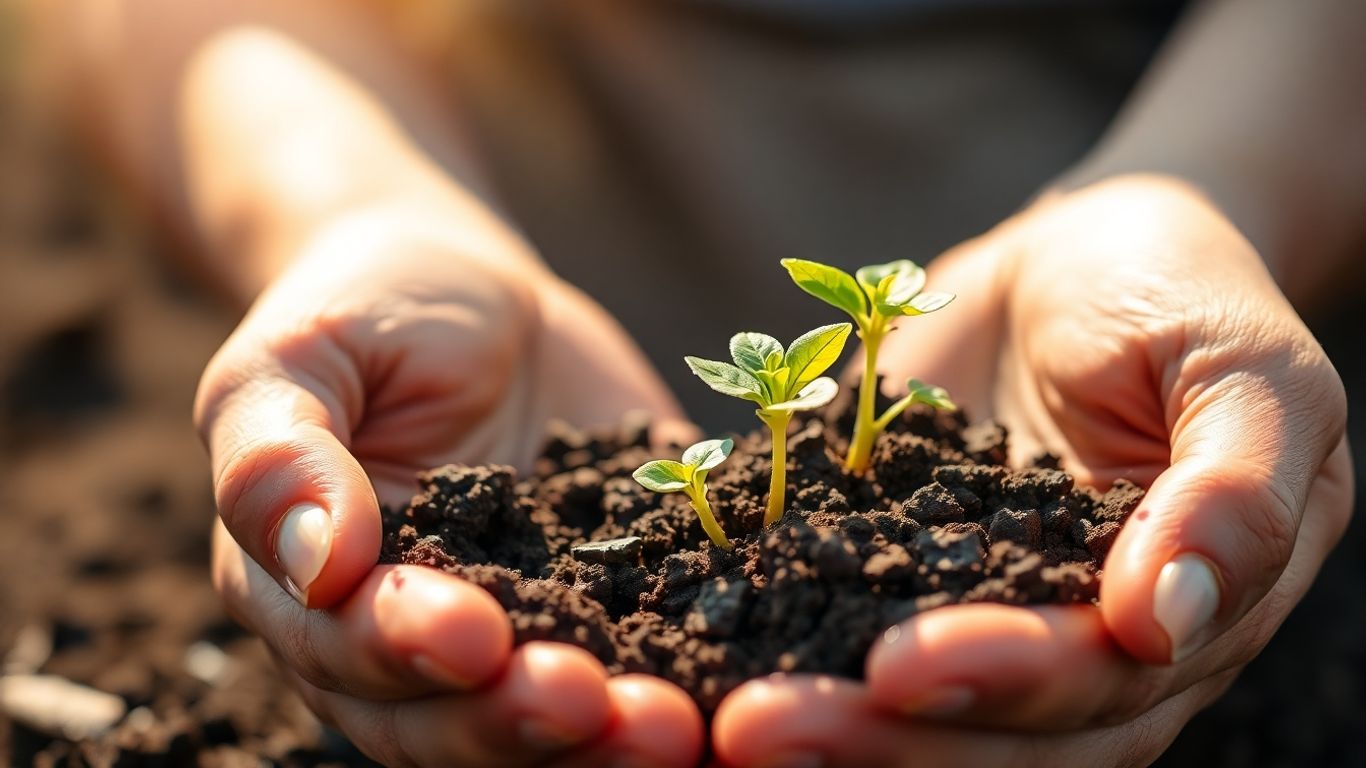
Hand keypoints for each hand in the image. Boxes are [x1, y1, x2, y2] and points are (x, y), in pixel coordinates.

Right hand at [196, 208, 702, 766]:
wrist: (471, 293)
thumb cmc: (360, 313)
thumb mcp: (296, 359)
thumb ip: (281, 458)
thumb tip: (321, 567)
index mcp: (316, 597)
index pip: (351, 654)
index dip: (409, 654)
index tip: (476, 636)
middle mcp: (416, 641)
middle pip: (452, 722)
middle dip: (521, 722)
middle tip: (597, 705)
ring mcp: (526, 627)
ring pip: (548, 722)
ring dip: (606, 740)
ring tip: (676, 728)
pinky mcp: (613, 600)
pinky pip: (647, 655)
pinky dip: (689, 683)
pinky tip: (739, 691)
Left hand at [711, 175, 1351, 766]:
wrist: (1084, 254)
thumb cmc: (1186, 297)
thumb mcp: (1246, 369)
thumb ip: (1233, 493)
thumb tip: (1163, 622)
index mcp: (1186, 618)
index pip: (1096, 683)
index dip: (1003, 684)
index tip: (902, 667)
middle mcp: (1083, 649)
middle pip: (992, 732)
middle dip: (882, 737)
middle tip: (762, 729)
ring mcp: (983, 618)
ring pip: (915, 712)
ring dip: (824, 727)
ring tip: (725, 725)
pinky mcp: (898, 575)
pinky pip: (840, 627)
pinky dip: (780, 655)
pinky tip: (701, 670)